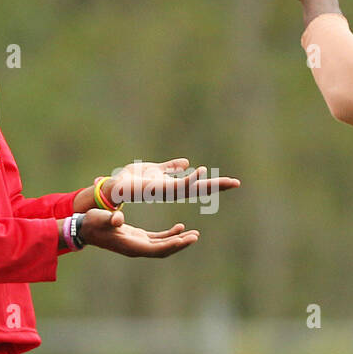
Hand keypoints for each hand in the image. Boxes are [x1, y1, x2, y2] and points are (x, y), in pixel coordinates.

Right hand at [79, 209, 197, 257]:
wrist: (84, 228)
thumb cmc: (91, 222)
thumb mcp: (100, 218)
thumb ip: (110, 219)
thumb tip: (118, 218)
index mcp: (131, 245)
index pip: (156, 249)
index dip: (171, 245)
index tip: (185, 239)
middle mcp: (137, 248)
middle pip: (163, 249)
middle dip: (180, 244)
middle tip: (196, 236)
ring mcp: (138, 244)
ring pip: (163, 245)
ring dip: (178, 240)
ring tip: (194, 234)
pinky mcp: (137, 238)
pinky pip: (157, 239)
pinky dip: (169, 234)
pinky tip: (179, 228)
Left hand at [107, 158, 240, 204]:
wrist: (115, 185)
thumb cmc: (131, 179)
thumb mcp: (154, 169)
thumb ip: (170, 167)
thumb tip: (187, 162)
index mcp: (172, 185)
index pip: (196, 184)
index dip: (213, 183)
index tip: (231, 181)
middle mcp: (172, 190)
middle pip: (200, 188)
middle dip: (218, 186)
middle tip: (237, 183)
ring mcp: (166, 191)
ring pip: (193, 188)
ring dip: (210, 184)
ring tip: (227, 181)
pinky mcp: (158, 189)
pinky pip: (178, 186)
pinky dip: (191, 179)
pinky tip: (202, 172)